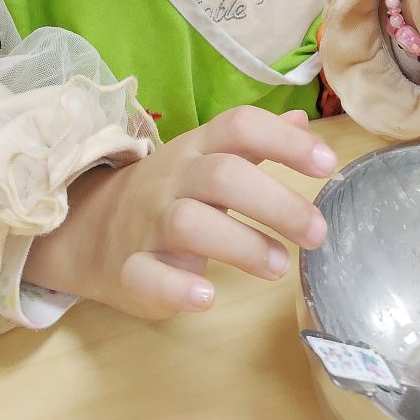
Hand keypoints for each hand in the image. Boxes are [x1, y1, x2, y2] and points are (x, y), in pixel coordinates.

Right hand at [24, 107, 335, 317]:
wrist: (92, 228)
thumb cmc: (170, 193)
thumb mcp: (209, 158)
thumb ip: (256, 143)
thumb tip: (303, 123)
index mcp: (198, 149)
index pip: (239, 126)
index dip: (284, 142)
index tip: (327, 162)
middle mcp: (174, 179)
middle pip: (223, 176)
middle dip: (276, 202)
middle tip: (317, 232)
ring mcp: (149, 223)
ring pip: (189, 223)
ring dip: (241, 244)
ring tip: (279, 266)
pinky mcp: (130, 269)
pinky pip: (147, 274)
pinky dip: (177, 287)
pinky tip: (207, 296)